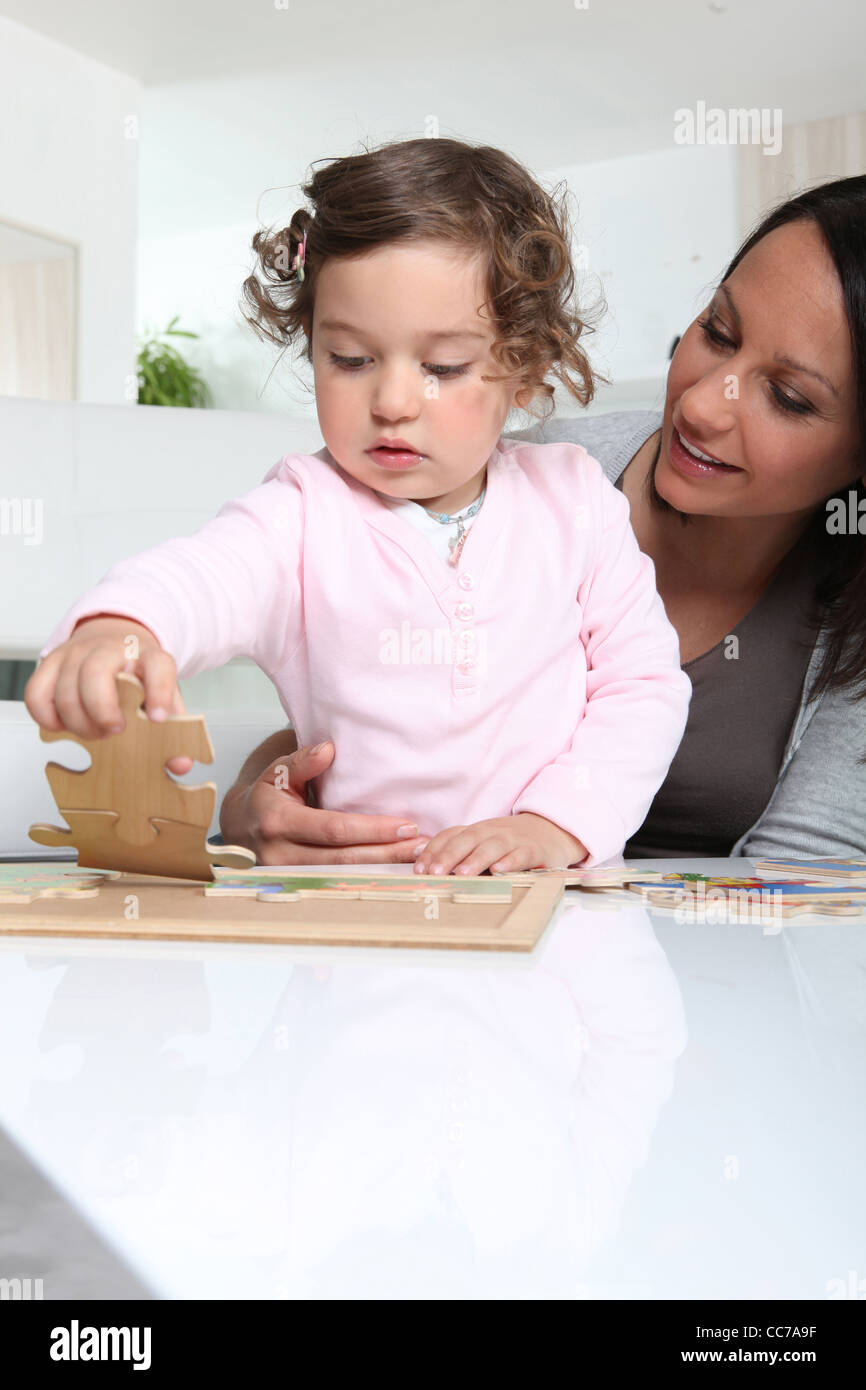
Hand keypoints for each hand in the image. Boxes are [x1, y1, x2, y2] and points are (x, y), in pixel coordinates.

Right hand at [24, 614, 191, 774]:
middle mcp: (109, 648)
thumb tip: (178, 765)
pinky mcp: (50, 663)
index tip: (157, 718)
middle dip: (102, 712)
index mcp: (147, 655)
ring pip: (64, 689)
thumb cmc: (137, 673)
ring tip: (96, 732)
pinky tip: (66, 725)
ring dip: (78, 722)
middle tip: (114, 730)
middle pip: (95, 674)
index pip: (158, 666)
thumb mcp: (162, 693)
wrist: (112, 639)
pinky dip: (47, 718)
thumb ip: (173, 727)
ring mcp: (75, 653)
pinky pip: (36, 694)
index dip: (159, 693)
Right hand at [219, 739, 431, 865]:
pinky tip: (393, 872)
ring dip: (382, 870)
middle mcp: (281, 854)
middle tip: (423, 846)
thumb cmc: (265, 796)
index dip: (372, 829)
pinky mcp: (296, 887)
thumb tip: (329, 749)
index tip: (407, 825)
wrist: (237, 828)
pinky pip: (336, 884)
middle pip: (344, 859)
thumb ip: (303, 761)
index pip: (334, 829)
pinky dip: (367, 879)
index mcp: (278, 822)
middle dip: (387, 853)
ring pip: (343, 877)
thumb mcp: (277, 772)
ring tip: (416, 859)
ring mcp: (287, 876)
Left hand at [413, 812, 586, 875]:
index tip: (419, 869)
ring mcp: (514, 840)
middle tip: (434, 874)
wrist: (552, 831)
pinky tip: (499, 871)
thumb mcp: (483, 844)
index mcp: (477, 831)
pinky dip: (510, 862)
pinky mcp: (535, 850)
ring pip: (492, 846)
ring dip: (476, 859)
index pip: (451, 836)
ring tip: (462, 874)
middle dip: (448, 856)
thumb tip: (424, 866)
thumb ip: (458, 853)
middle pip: (468, 840)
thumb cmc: (510, 843)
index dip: (434, 850)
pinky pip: (521, 854)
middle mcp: (493, 832)